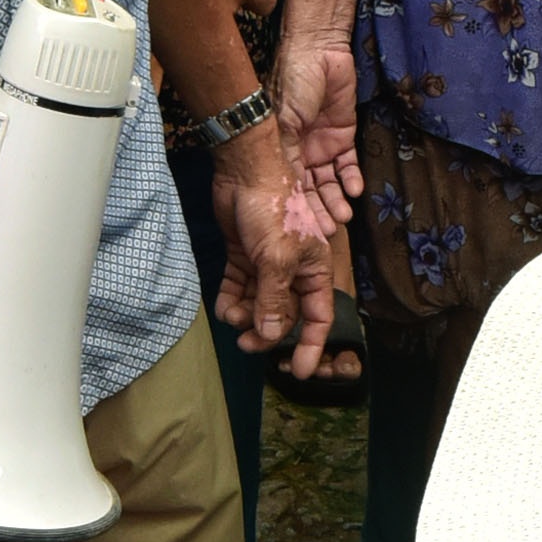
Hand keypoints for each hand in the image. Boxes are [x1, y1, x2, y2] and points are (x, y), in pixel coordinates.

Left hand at [213, 120, 331, 370]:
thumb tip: (270, 335)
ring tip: (231, 317)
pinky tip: (223, 307)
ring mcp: (267, 263)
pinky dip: (231, 299)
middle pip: (284, 314)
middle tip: (245, 343)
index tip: (299, 371)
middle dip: (266, 330)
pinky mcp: (244, 254)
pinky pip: (239, 286)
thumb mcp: (277, 258)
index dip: (310, 345)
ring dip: (245, 315)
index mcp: (314, 269)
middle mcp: (293, 269)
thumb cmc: (273, 208)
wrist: (244, 170)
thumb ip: (274, 299)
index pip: (318, 316)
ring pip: (259, 302)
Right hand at [273, 27, 360, 228]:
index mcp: (280, 150)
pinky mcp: (343, 135)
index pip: (288, 186)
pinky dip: (352, 179)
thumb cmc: (292, 82)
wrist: (318, 50)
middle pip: (309, 189)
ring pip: (329, 182)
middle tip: (327, 232)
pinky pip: (348, 164)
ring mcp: (322, 144)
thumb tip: (285, 190)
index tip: (303, 230)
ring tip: (343, 217)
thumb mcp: (284, 121)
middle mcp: (300, 152)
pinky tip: (355, 192)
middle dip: (317, 211)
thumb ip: (285, 154)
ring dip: (336, 200)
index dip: (296, 208)